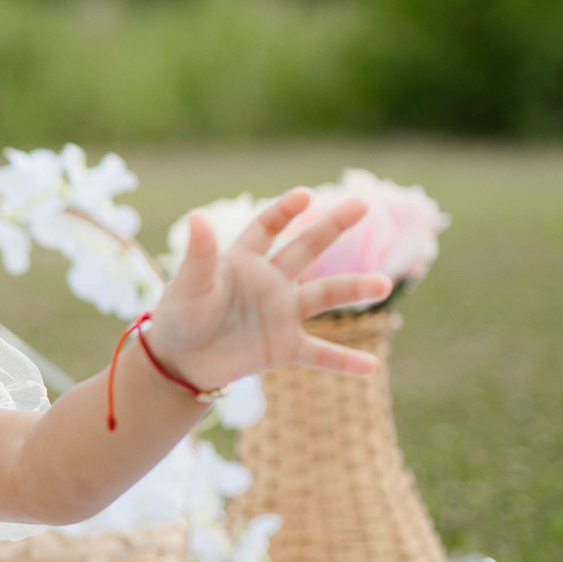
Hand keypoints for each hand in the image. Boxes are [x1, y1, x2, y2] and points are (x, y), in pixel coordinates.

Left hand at [146, 189, 395, 387]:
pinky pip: (319, 354)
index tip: (304, 195)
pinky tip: (370, 367)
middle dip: (332, 226)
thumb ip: (199, 254)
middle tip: (361, 205)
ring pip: (323, 296)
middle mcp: (270, 281)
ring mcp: (282, 314)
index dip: (285, 210)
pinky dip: (343, 361)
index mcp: (244, 260)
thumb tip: (197, 215)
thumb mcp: (188, 285)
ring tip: (383, 285)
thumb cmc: (179, 316)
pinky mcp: (284, 347)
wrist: (180, 362)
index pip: (267, 227)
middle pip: (306, 248)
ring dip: (353, 289)